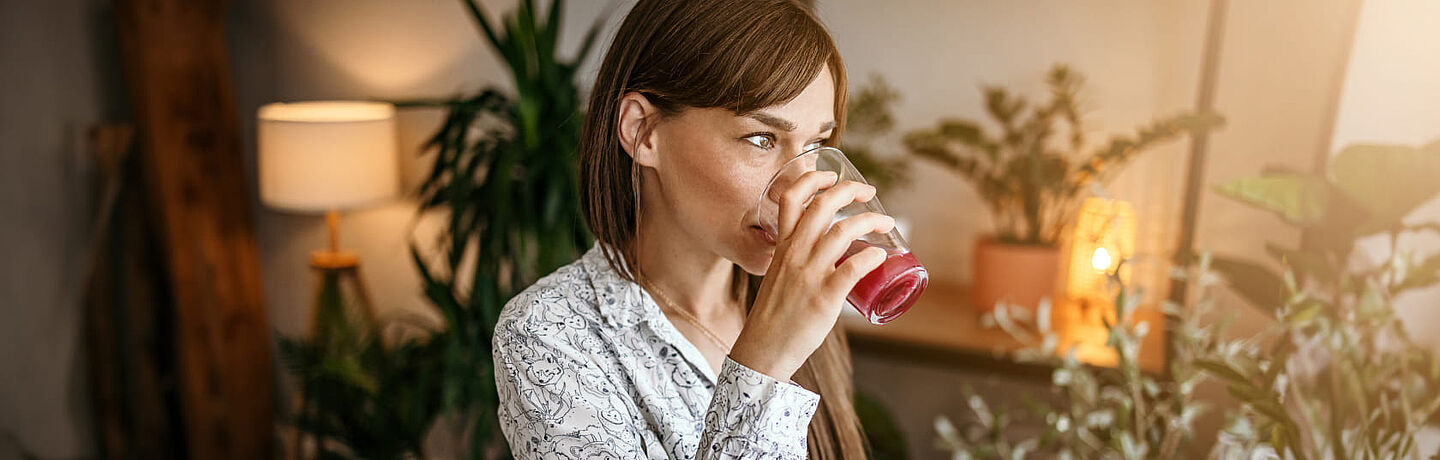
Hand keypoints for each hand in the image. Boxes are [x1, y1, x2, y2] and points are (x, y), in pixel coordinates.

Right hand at [729, 171, 893, 380]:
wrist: (763, 351)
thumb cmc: (774, 317)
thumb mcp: (779, 277)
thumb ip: (797, 262)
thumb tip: (829, 258)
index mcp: (782, 248)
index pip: (792, 200)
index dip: (812, 179)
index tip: (832, 175)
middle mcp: (795, 255)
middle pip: (823, 206)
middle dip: (850, 190)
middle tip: (869, 193)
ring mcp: (810, 275)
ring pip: (843, 231)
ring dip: (870, 221)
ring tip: (887, 223)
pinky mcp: (824, 297)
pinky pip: (853, 268)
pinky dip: (871, 256)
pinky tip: (881, 254)